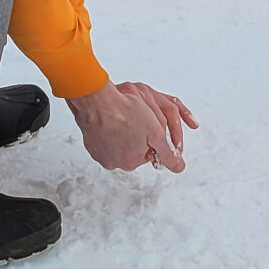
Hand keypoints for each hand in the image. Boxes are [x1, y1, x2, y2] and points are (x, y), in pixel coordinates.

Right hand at [68, 81, 197, 172]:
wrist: (98, 101)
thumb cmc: (126, 113)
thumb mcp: (156, 133)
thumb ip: (168, 153)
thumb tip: (178, 167)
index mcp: (132, 161)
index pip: (149, 152)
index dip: (151, 136)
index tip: (146, 123)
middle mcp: (114, 162)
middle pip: (134, 149)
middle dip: (138, 134)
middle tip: (134, 117)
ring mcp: (99, 154)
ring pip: (119, 144)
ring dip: (123, 131)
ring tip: (122, 116)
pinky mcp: (90, 144)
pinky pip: (104, 140)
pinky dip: (109, 131)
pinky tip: (110, 119)